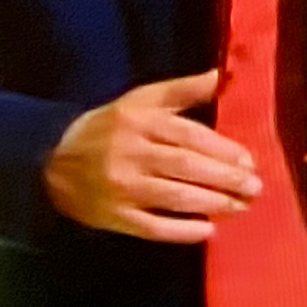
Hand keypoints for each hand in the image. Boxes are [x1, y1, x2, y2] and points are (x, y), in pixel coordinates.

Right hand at [42, 71, 259, 242]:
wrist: (52, 161)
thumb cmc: (109, 126)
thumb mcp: (141, 99)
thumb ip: (182, 89)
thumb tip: (222, 75)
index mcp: (140, 122)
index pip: (189, 136)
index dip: (222, 150)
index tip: (249, 161)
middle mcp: (132, 155)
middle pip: (185, 168)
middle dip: (224, 179)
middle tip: (254, 188)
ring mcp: (122, 189)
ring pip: (173, 198)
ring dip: (212, 204)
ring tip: (241, 207)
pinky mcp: (114, 217)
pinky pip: (151, 227)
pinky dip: (180, 231)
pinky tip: (207, 231)